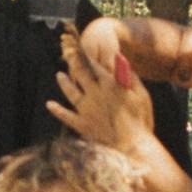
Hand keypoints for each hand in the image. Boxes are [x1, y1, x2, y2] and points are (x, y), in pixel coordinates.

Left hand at [50, 27, 155, 155]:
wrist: (133, 145)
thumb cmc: (141, 119)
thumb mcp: (141, 94)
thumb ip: (130, 76)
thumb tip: (121, 60)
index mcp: (110, 84)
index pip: (95, 64)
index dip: (86, 54)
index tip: (80, 46)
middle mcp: (95, 94)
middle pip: (80, 73)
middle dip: (73, 61)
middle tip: (67, 53)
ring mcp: (86, 110)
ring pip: (70, 92)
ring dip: (64, 82)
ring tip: (59, 75)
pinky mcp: (83, 125)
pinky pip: (66, 116)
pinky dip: (57, 110)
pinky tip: (49, 104)